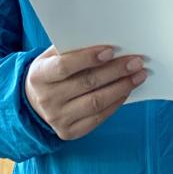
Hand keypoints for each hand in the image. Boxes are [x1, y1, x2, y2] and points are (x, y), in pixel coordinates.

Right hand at [25, 44, 146, 140]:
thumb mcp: (52, 56)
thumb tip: (107, 40)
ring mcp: (57, 119)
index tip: (111, 50)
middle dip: (115, 71)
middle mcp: (47, 99)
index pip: (65, 66)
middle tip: (137, 61)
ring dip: (121, 88)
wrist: (34, 101)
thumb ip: (72, 48)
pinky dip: (115, 103)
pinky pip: (97, 118)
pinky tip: (126, 91)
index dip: (88, 58)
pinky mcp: (69, 132)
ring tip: (138, 76)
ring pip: (95, 103)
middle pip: (86, 84)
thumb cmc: (51, 70)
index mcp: (39, 76)